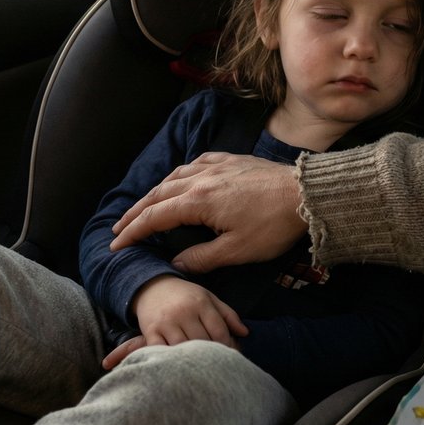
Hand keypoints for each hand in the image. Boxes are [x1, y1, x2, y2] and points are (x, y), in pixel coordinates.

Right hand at [101, 275, 247, 369]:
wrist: (152, 286)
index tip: (229, 356)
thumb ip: (228, 315)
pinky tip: (177, 365)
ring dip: (191, 360)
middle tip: (216, 366)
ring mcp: (166, 322)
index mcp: (201, 304)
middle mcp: (184, 312)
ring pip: (183, 349)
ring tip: (199, 368)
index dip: (228, 347)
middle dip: (211, 356)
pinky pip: (160, 350)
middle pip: (202, 343)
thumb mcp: (209, 298)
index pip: (219, 332)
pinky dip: (169, 359)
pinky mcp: (151, 330)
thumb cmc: (185, 295)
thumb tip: (245, 333)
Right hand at [110, 152, 307, 273]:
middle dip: (136, 212)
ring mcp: (217, 166)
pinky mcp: (232, 161)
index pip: (154, 218)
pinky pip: (198, 162)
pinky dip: (182, 173)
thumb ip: (202, 258)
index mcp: (198, 202)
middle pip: (158, 195)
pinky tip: (183, 178)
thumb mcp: (237, 251)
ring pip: (175, 176)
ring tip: (145, 206)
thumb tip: (176, 263)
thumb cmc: (274, 225)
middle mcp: (201, 179)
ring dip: (155, 192)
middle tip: (120, 227)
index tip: (116, 245)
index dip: (132, 232)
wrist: (306, 195)